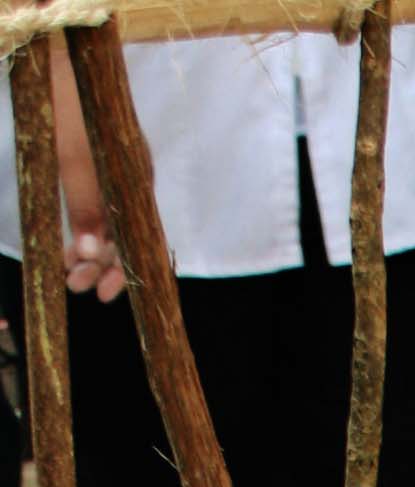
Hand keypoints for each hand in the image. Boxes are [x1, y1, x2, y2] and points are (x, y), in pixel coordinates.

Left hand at [50, 42, 119, 299]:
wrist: (69, 58)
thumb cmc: (71, 103)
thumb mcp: (73, 158)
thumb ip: (83, 206)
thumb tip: (91, 254)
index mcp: (137, 184)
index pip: (142, 243)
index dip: (125, 274)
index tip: (103, 295)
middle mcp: (132, 185)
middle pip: (125, 240)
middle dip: (101, 268)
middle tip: (76, 286)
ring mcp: (117, 177)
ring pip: (108, 228)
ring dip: (88, 253)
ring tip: (68, 272)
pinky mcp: (100, 168)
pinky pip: (96, 210)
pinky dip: (83, 230)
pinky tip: (70, 244)